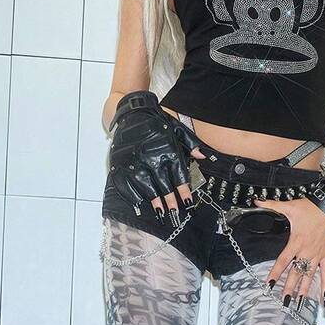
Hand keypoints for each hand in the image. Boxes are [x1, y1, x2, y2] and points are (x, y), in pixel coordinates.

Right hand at [108, 99, 206, 220]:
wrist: (132, 111)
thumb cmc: (156, 121)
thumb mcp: (177, 128)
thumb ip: (191, 143)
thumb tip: (203, 156)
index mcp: (168, 151)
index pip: (178, 176)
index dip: (184, 191)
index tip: (188, 202)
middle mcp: (152, 158)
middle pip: (163, 185)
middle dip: (170, 201)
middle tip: (174, 213)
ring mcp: (135, 162)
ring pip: (146, 186)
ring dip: (153, 200)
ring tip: (159, 212)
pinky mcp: (121, 163)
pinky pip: (126, 183)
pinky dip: (132, 194)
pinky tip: (138, 202)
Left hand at [251, 195, 324, 309]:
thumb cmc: (313, 208)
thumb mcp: (291, 206)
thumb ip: (272, 205)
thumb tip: (257, 200)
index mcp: (296, 242)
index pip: (283, 261)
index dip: (275, 273)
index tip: (269, 284)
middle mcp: (306, 251)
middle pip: (295, 273)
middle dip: (289, 288)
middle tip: (283, 300)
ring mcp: (318, 255)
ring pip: (309, 276)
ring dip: (303, 290)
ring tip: (298, 302)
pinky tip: (324, 298)